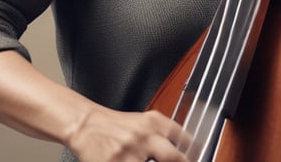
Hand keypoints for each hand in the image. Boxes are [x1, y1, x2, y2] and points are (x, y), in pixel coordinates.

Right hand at [67, 106, 189, 161]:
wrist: (86, 125)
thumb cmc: (116, 126)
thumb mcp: (143, 122)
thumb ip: (164, 133)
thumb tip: (187, 149)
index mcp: (154, 122)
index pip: (183, 139)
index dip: (191, 154)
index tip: (193, 158)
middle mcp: (143, 136)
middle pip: (174, 158)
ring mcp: (129, 153)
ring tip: (147, 161)